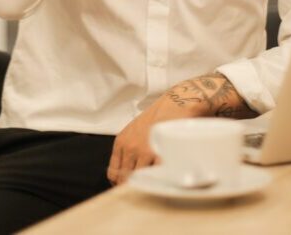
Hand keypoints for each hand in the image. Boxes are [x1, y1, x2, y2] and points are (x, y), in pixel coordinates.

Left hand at [107, 73, 253, 185]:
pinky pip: (156, 175)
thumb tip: (127, 172)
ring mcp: (144, 151)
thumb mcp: (135, 130)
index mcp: (122, 142)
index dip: (120, 183)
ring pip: (140, 179)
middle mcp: (130, 147)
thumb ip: (129, 149)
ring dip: (148, 182)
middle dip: (133, 185)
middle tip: (144, 186)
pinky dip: (159, 179)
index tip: (128, 186)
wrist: (177, 103)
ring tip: (155, 181)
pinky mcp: (160, 153)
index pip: (113, 173)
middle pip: (124, 179)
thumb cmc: (159, 116)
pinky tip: (163, 177)